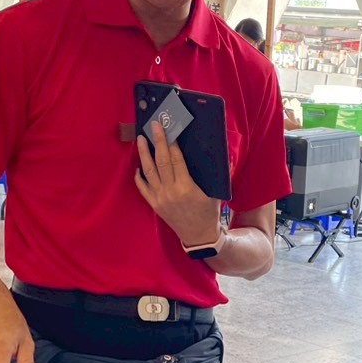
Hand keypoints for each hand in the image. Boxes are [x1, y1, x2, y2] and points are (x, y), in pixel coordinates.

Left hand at [135, 123, 220, 247]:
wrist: (199, 236)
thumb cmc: (209, 213)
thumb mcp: (215, 192)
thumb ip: (218, 173)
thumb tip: (223, 154)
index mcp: (186, 187)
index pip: (176, 160)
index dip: (172, 143)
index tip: (170, 130)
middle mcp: (171, 191)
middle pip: (161, 161)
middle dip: (158, 141)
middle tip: (154, 126)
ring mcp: (160, 198)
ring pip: (149, 172)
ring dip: (144, 154)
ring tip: (141, 139)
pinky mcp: (154, 205)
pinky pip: (142, 188)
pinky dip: (139, 176)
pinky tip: (138, 166)